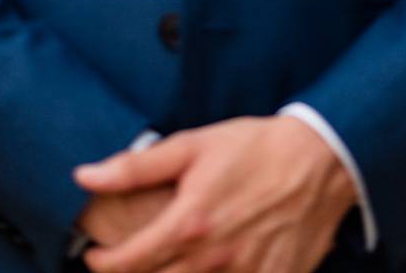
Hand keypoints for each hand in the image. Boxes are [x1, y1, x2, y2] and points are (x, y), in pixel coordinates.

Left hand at [73, 115, 357, 272]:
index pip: (127, 264)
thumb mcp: (193, 145)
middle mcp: (212, 260)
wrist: (319, 159)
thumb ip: (136, 167)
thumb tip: (85, 175)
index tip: (95, 256)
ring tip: (169, 264)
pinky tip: (215, 267)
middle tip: (129, 264)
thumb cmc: (254, 148)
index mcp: (189, 224)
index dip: (101, 264)